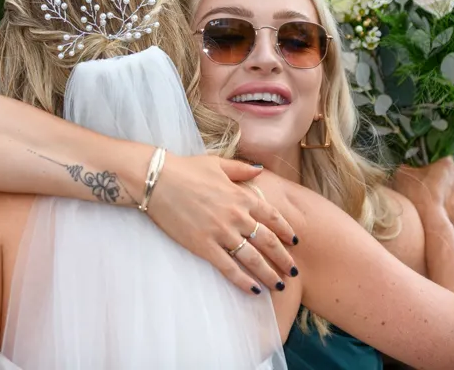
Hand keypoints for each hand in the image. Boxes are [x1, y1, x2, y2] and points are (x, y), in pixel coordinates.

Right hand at [145, 153, 297, 294]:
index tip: (294, 241)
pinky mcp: (204, 246)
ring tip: (279, 285)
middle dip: (284, 258)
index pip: (272, 216)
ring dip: (269, 274)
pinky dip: (243, 281)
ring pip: (252, 259)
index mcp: (241, 196)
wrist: (158, 180)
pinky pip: (229, 268)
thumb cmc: (187, 169)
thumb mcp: (218, 164)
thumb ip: (242, 169)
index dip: (285, 230)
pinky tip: (254, 290)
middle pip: (268, 242)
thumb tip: (259, 169)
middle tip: (293, 272)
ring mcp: (221, 233)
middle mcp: (236, 216)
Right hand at [391, 157, 453, 219]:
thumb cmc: (414, 195)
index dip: (432, 166)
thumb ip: (405, 168)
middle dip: (438, 184)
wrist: (427, 222)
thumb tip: (404, 168)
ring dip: (443, 200)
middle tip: (423, 192)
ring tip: (429, 208)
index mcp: (447, 165)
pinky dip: (448, 214)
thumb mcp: (401, 174)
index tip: (422, 173)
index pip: (442, 160)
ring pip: (453, 197)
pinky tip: (436, 217)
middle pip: (448, 179)